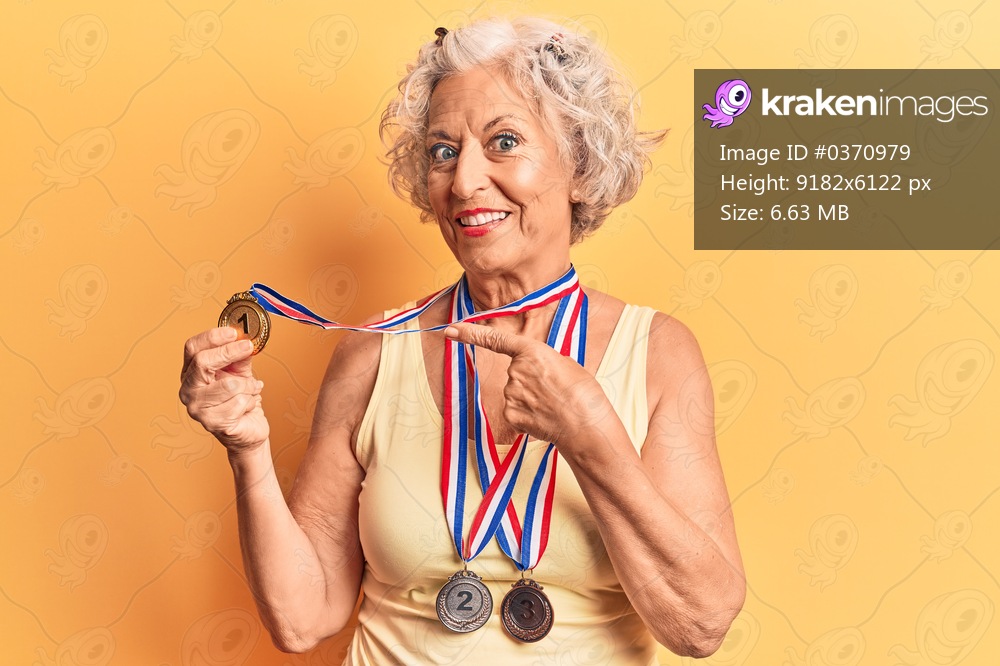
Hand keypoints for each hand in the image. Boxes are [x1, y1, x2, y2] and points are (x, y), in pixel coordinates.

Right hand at [180, 327, 268, 454]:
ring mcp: (197, 409)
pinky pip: (240, 402)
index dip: (212, 337)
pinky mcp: (213, 423)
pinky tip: (248, 406)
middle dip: (229, 352)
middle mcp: (188, 390)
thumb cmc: (240, 398)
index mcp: (190, 373)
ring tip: (251, 390)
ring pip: (229, 385)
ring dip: (248, 385)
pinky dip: (252, 401)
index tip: (233, 332)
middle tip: (248, 346)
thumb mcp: (240, 371)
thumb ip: (239, 356)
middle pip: (203, 362)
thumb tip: (244, 339)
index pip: (192, 348)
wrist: (249, 428)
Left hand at [444, 323, 613, 448]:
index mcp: (532, 352)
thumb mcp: (566, 365)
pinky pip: (516, 411)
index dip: (470, 334)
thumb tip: (535, 370)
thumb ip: (543, 362)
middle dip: (532, 382)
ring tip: (554, 405)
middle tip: (555, 391)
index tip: (450, 330)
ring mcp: (511, 394)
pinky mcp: (510, 415)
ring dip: (532, 399)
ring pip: (516, 393)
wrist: (586, 426)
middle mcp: (516, 371)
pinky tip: (545, 418)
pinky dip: (529, 415)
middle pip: (515, 373)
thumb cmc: (583, 394)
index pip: (495, 339)